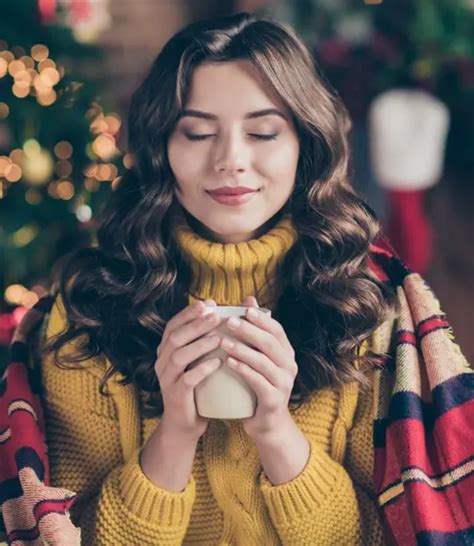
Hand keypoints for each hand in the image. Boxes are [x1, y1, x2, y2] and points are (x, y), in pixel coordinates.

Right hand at [154, 298, 221, 440]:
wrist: (185, 424)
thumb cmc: (197, 386)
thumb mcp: (197, 359)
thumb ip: (204, 338)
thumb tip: (218, 309)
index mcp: (166, 350)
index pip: (173, 325)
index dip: (188, 313)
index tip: (207, 303)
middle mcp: (162, 362)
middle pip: (175, 337)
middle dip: (196, 324)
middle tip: (216, 315)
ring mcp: (167, 379)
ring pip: (179, 356)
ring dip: (200, 344)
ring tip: (220, 338)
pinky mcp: (176, 395)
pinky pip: (187, 379)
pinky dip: (202, 369)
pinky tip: (218, 362)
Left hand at [222, 296, 297, 439]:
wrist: (267, 425)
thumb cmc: (258, 386)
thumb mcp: (258, 357)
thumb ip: (255, 331)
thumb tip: (248, 299)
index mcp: (286, 353)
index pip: (277, 330)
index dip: (262, 319)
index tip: (244, 309)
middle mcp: (289, 366)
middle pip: (270, 343)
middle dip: (250, 330)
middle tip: (230, 321)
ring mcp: (284, 384)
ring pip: (263, 361)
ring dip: (242, 349)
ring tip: (223, 341)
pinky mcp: (274, 400)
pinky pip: (258, 382)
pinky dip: (243, 370)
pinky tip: (228, 362)